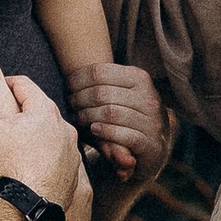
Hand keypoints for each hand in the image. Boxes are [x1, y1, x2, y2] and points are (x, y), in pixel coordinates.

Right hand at [0, 73, 82, 207]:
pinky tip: (33, 164)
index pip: (24, 85)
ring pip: (51, 132)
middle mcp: (63, 127)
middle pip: (40, 108)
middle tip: (5, 116)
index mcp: (45, 111)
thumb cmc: (14, 166)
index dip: (8, 83)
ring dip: (38, 133)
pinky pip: (59, 156)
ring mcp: (71, 150)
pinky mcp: (73, 170)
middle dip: (22, 110)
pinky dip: (47, 155)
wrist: (33, 205)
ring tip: (19, 142)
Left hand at [65, 60, 169, 190]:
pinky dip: (105, 132)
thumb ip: (103, 84)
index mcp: (139, 78)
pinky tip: (94, 130)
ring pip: (111, 113)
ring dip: (87, 116)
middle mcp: (148, 96)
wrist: (153, 148)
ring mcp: (152, 120)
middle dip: (80, 99)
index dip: (78, 79)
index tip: (67, 87)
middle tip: (70, 105)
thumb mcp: (121, 95)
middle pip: (102, 92)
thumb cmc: (128, 118)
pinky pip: (124, 135)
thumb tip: (69, 77)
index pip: (100, 72)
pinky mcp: (151, 144)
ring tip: (78, 118)